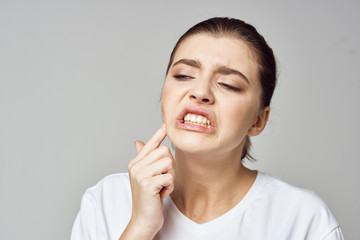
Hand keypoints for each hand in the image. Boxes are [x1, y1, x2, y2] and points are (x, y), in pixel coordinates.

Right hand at [120, 123, 174, 239]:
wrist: (143, 220)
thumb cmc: (148, 198)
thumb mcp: (145, 177)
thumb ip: (144, 159)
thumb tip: (138, 142)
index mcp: (135, 163)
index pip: (150, 144)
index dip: (159, 133)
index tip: (166, 123)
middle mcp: (136, 166)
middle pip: (165, 151)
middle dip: (170, 167)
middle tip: (162, 180)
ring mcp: (141, 174)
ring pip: (169, 163)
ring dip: (170, 177)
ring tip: (161, 187)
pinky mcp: (148, 183)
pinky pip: (170, 177)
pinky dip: (170, 187)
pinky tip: (161, 194)